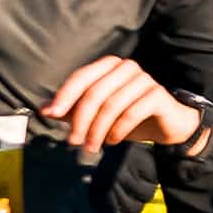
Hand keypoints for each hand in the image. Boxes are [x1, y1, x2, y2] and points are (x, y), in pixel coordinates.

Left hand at [45, 57, 202, 152]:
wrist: (169, 125)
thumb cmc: (129, 117)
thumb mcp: (97, 115)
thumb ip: (71, 110)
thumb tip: (43, 108)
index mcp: (109, 66)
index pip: (81, 77)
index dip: (64, 96)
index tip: (51, 115)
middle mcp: (126, 67)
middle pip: (95, 93)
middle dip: (81, 120)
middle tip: (73, 142)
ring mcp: (144, 79)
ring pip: (112, 105)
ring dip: (98, 130)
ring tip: (91, 147)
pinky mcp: (157, 94)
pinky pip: (131, 113)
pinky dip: (118, 130)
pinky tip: (113, 141)